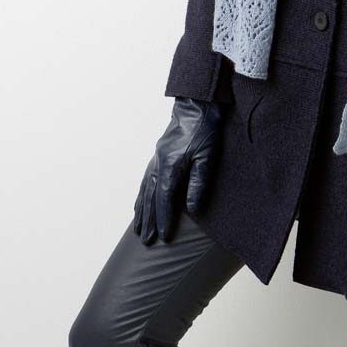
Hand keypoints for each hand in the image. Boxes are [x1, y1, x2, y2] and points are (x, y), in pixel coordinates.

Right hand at [133, 97, 227, 244]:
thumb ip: (198, 182)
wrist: (197, 104)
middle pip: (151, 198)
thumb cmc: (206, 129)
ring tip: (138, 229)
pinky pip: (146, 179)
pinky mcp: (160, 154)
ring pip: (146, 189)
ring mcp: (157, 158)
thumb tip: (191, 209)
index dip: (164, 219)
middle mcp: (159, 163)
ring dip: (142, 210)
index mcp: (171, 165)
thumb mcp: (208, 156)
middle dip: (149, 220)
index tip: (163, 237)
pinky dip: (142, 194)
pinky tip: (140, 202)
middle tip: (146, 241)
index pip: (165, 199)